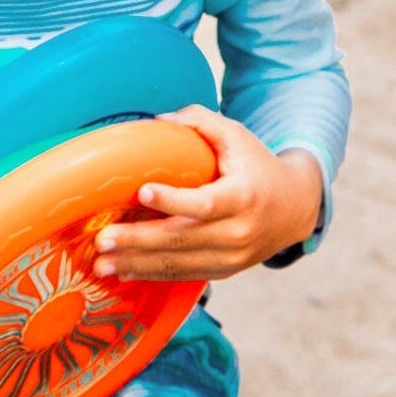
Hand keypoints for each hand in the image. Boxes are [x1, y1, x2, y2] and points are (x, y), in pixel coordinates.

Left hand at [92, 105, 323, 280]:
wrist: (294, 209)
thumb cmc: (258, 168)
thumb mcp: (238, 137)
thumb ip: (201, 122)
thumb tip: (159, 121)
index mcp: (244, 196)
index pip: (206, 202)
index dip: (174, 200)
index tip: (143, 191)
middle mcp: (239, 232)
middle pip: (183, 239)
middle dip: (139, 241)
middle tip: (103, 239)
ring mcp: (232, 257)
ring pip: (179, 264)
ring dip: (137, 264)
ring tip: (101, 262)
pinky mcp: (223, 271)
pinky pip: (184, 276)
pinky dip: (152, 274)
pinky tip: (123, 271)